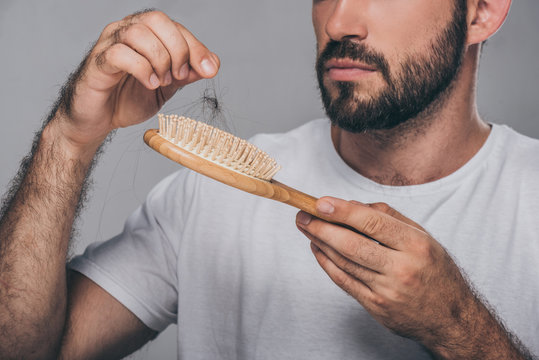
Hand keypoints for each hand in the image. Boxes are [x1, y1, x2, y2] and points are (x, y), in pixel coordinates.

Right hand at [54, 10, 219, 148]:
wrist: (98, 121)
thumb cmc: (127, 99)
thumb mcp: (166, 88)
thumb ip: (185, 75)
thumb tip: (212, 64)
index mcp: (145, 34)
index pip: (175, 27)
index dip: (196, 46)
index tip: (210, 70)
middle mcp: (126, 32)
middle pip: (156, 20)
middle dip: (178, 49)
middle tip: (179, 76)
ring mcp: (108, 44)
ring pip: (137, 33)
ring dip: (159, 58)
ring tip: (162, 82)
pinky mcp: (97, 63)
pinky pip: (118, 53)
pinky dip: (141, 68)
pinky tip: (149, 84)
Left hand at [295, 197, 476, 348]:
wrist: (450, 318)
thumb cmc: (435, 271)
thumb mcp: (424, 237)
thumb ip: (391, 217)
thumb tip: (354, 205)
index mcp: (416, 246)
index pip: (372, 223)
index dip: (342, 211)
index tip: (320, 202)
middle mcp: (402, 269)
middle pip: (352, 245)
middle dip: (321, 228)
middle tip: (302, 216)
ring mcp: (387, 291)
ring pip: (344, 263)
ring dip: (320, 243)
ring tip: (307, 228)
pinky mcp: (376, 307)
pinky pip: (345, 282)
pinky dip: (327, 264)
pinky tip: (319, 250)